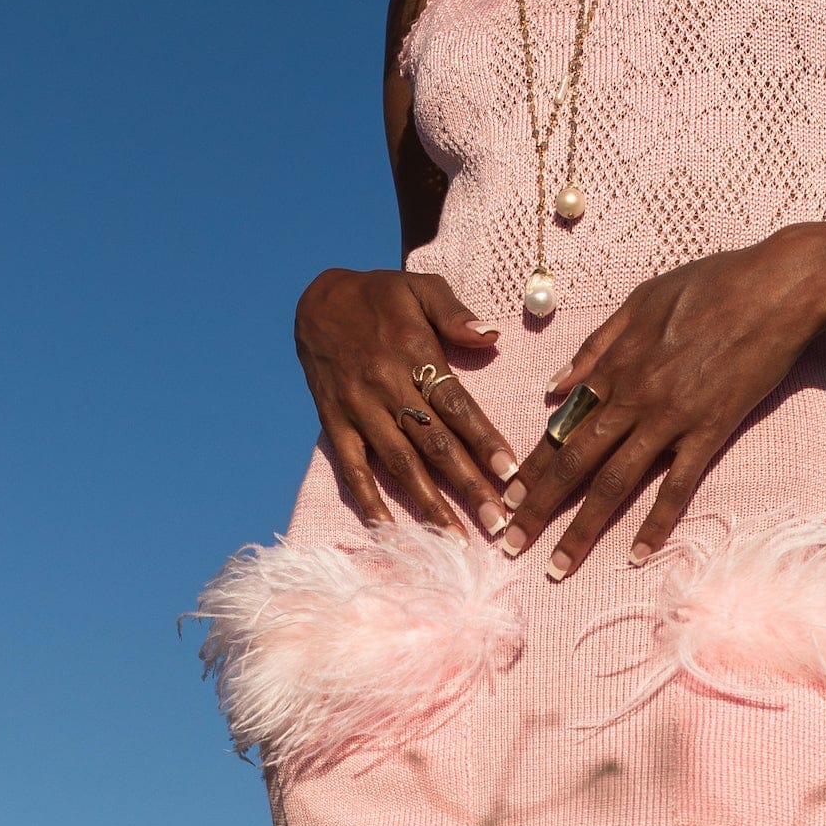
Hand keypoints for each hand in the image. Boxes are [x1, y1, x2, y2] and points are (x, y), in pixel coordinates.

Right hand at [294, 268, 516, 533]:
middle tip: (497, 522)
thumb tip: (490, 336)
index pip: (456, 405)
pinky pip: (352, 468)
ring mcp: (358, 409)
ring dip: (429, 504)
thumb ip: (454, 312)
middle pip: (434, 445)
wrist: (316, 300)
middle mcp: (386, 386)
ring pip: (399, 464)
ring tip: (455, 538)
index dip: (483, 441)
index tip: (509, 474)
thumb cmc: (379, 295)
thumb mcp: (418, 287)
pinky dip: (368, 501)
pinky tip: (389, 530)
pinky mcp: (334, 423)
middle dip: (467, 486)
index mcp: (413, 353)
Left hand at [498, 226, 825, 576]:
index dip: (530, 466)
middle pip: (574, 462)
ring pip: (615, 482)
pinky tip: (637, 556)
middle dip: (538, 508)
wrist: (778, 286)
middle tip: (510, 545)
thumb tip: (556, 387)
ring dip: (582, 529)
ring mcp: (671, 417)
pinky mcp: (711, 430)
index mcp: (614, 366)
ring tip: (558, 567)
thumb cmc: (712, 283)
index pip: (561, 426)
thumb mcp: (641, 300)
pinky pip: (677, 485)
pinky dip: (656, 522)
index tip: (505, 498)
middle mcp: (633, 397)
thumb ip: (596, 345)